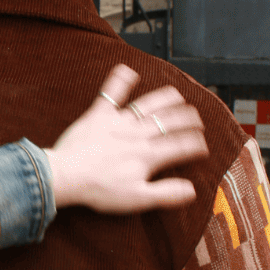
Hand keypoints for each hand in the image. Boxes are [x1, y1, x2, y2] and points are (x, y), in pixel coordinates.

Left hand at [45, 65, 208, 211]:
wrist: (65, 175)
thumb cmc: (98, 189)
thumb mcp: (136, 199)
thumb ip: (165, 193)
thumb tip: (191, 190)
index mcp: (148, 155)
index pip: (180, 146)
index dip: (196, 145)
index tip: (204, 146)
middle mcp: (137, 134)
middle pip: (169, 121)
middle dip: (188, 119)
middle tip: (197, 120)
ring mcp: (118, 121)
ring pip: (148, 104)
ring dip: (165, 98)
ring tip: (178, 94)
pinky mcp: (98, 115)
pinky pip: (110, 93)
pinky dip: (119, 80)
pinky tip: (128, 70)